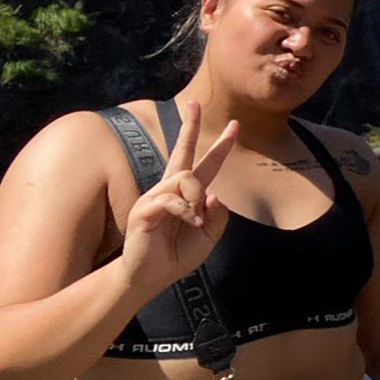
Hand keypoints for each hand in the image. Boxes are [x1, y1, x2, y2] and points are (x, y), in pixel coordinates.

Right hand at [119, 101, 238, 290]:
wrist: (150, 277)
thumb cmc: (177, 257)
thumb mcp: (208, 238)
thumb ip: (217, 217)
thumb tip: (214, 194)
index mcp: (188, 195)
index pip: (207, 164)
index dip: (221, 146)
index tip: (235, 126)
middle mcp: (170, 190)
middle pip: (182, 151)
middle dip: (190, 126)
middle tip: (194, 102)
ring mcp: (156, 197)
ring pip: (185, 178)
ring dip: (195, 199)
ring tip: (194, 221)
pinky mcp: (144, 209)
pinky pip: (170, 198)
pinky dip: (185, 210)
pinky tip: (188, 222)